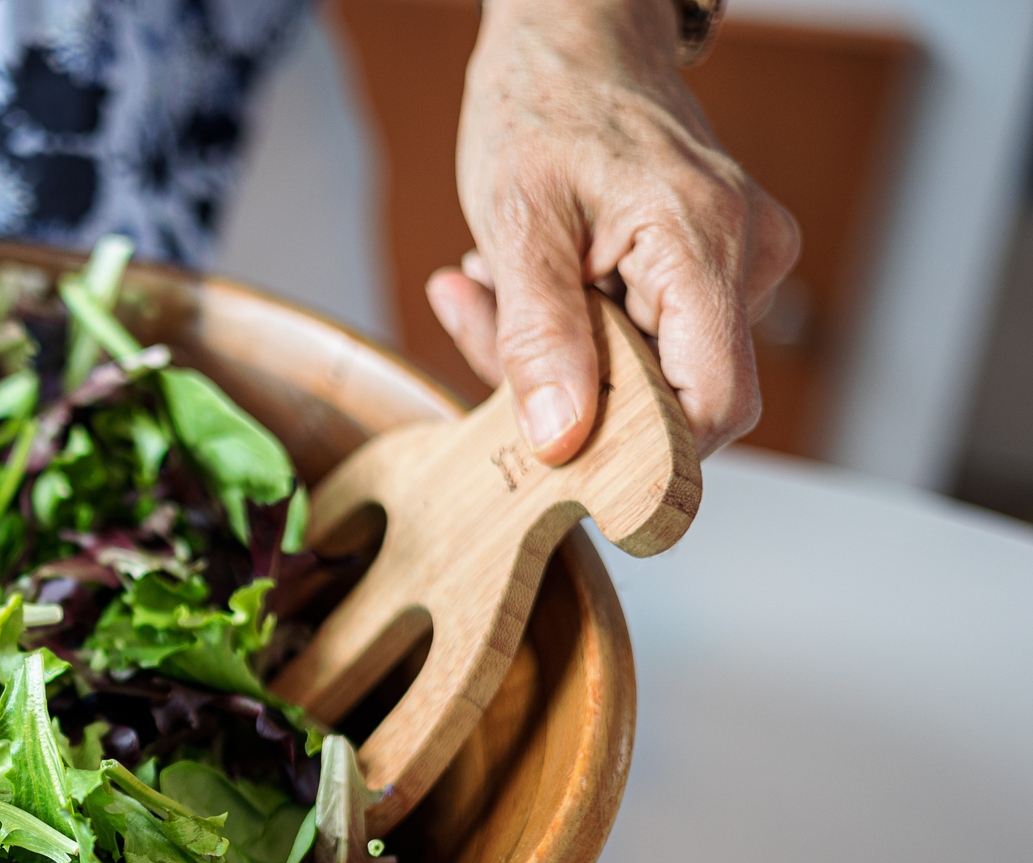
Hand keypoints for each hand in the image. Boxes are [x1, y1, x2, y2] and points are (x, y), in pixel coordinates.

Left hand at [428, 0, 799, 463]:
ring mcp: (737, 264)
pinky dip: (578, 329)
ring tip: (497, 282)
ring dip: (559, 354)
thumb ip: (537, 337)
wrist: (574, 34)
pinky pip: (647, 340)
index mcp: (706, 246)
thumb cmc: (545, 105)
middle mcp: (747, 259)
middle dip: (566, 388)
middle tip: (483, 322)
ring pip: (651, 375)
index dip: (642, 454)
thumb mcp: (517, 222)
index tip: (556, 449)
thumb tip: (561, 439)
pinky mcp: (712, 270)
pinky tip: (533, 280)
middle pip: (671, 398)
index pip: (714, 406)